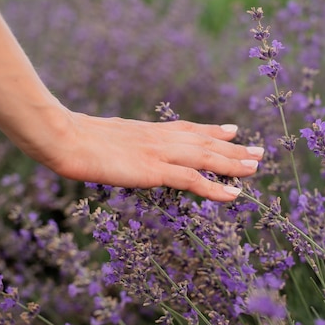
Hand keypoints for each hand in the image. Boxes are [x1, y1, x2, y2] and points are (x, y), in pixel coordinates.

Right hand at [36, 108, 263, 200]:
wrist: (65, 138)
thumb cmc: (74, 138)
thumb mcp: (103, 138)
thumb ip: (119, 143)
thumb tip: (117, 149)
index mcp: (148, 131)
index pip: (188, 129)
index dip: (212, 131)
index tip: (232, 130)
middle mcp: (159, 138)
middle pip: (205, 142)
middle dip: (234, 149)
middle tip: (258, 151)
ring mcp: (158, 153)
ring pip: (206, 157)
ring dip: (234, 164)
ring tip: (257, 167)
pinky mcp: (153, 170)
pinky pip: (192, 179)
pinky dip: (215, 187)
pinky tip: (233, 195)